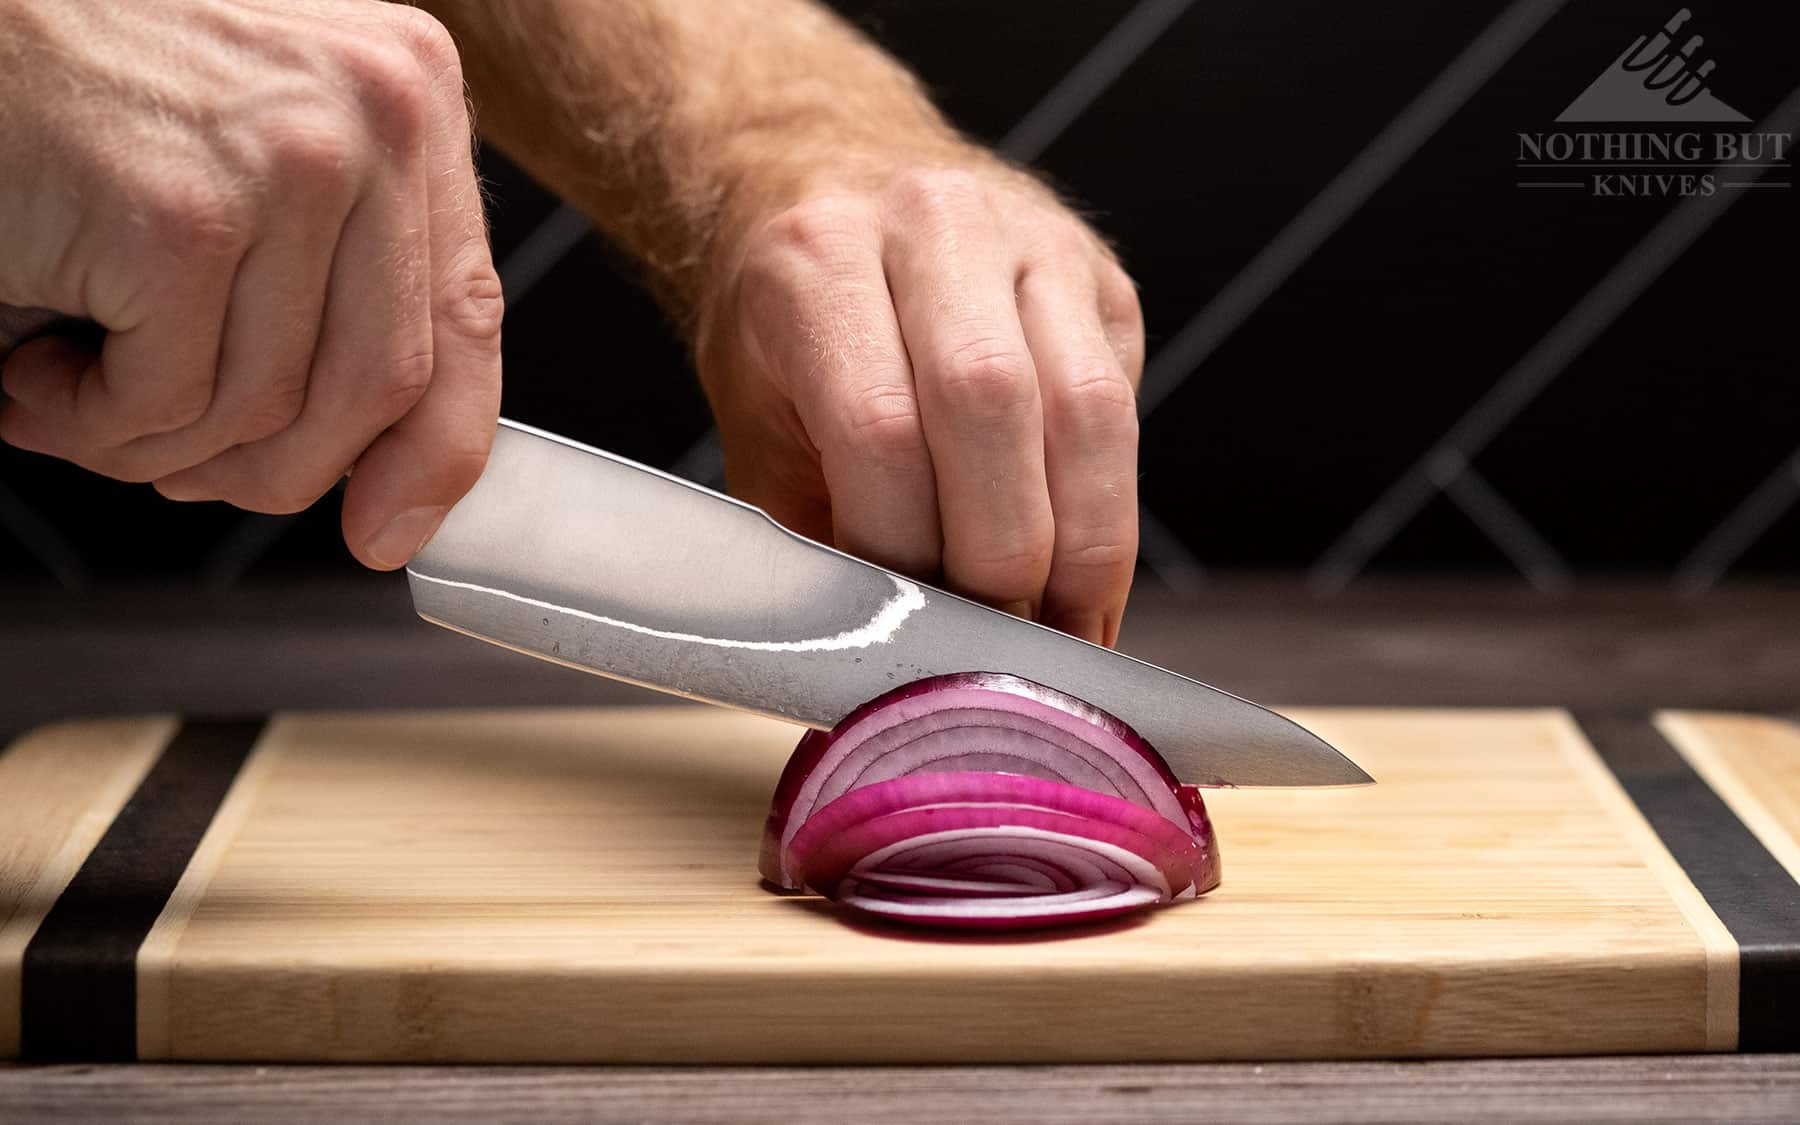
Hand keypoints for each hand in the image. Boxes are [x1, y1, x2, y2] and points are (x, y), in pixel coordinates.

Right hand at [0, 0, 501, 568]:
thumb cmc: (85, 92)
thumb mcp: (263, 154)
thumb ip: (347, 275)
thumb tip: (393, 483)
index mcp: (411, 95)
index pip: (466, 313)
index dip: (436, 451)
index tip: (388, 529)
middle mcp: (375, 114)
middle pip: (378, 388)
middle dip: (269, 467)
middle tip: (166, 453)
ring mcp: (286, 162)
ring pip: (266, 411)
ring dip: (156, 445)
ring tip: (76, 385)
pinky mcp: (180, 217)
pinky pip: (168, 403)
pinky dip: (88, 421)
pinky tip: (36, 367)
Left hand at [695, 162, 1145, 644]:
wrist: (827, 179)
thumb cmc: (786, 323)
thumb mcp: (758, 417)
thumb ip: (810, 522)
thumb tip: (875, 658)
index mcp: (819, 258)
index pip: (880, 427)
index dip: (905, 552)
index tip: (910, 636)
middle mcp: (933, 224)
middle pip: (991, 406)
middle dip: (1003, 556)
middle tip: (993, 651)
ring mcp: (1030, 239)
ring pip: (1087, 408)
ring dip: (1084, 546)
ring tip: (1065, 637)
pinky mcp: (1097, 276)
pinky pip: (1122, 405)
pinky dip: (1111, 511)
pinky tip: (1088, 582)